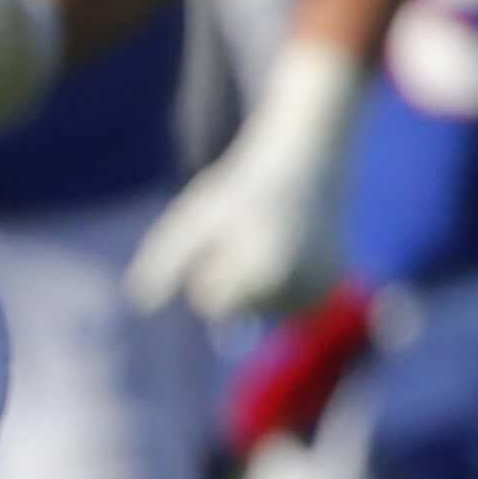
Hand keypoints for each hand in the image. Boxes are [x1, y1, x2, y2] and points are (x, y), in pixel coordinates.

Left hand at [129, 44, 363, 320]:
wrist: (307, 166)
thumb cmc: (242, 192)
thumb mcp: (195, 219)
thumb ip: (166, 261)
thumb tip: (142, 304)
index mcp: (266, 275)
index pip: (211, 304)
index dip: (207, 267)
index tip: (226, 234)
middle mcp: (303, 291)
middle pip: (238, 312)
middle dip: (233, 275)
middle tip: (253, 233)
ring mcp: (324, 294)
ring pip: (262, 313)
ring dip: (256, 282)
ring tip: (269, 240)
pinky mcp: (335, 291)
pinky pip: (285, 308)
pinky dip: (277, 286)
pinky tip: (286, 252)